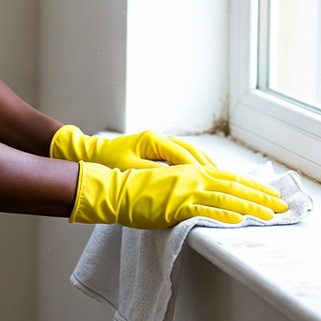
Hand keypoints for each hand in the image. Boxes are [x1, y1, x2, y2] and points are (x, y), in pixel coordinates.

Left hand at [50, 125, 215, 170]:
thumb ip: (152, 174)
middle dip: (211, 168)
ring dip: (206, 167)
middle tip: (229, 182)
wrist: (91, 154)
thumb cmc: (107, 162)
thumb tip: (176, 180)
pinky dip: (196, 167)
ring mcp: (159, 143)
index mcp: (153, 141)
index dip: (201, 170)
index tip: (216, 181)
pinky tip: (205, 177)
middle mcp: (159, 139)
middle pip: (192, 153)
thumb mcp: (129, 169)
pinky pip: (182, 158)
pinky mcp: (157, 150)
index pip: (183, 156)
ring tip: (223, 181)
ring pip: (190, 154)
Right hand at [70, 161, 287, 228]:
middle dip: (261, 196)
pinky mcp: (177, 205)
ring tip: (271, 215)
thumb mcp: (168, 183)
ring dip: (251, 207)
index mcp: (192, 171)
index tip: (270, 194)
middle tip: (283, 205)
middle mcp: (193, 177)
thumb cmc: (137, 189)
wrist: (115, 188)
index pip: (230, 178)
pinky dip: (224, 215)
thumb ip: (189, 188)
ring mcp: (186, 190)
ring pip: (226, 198)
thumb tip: (208, 198)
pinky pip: (205, 210)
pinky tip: (239, 221)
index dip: (252, 186)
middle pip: (235, 186)